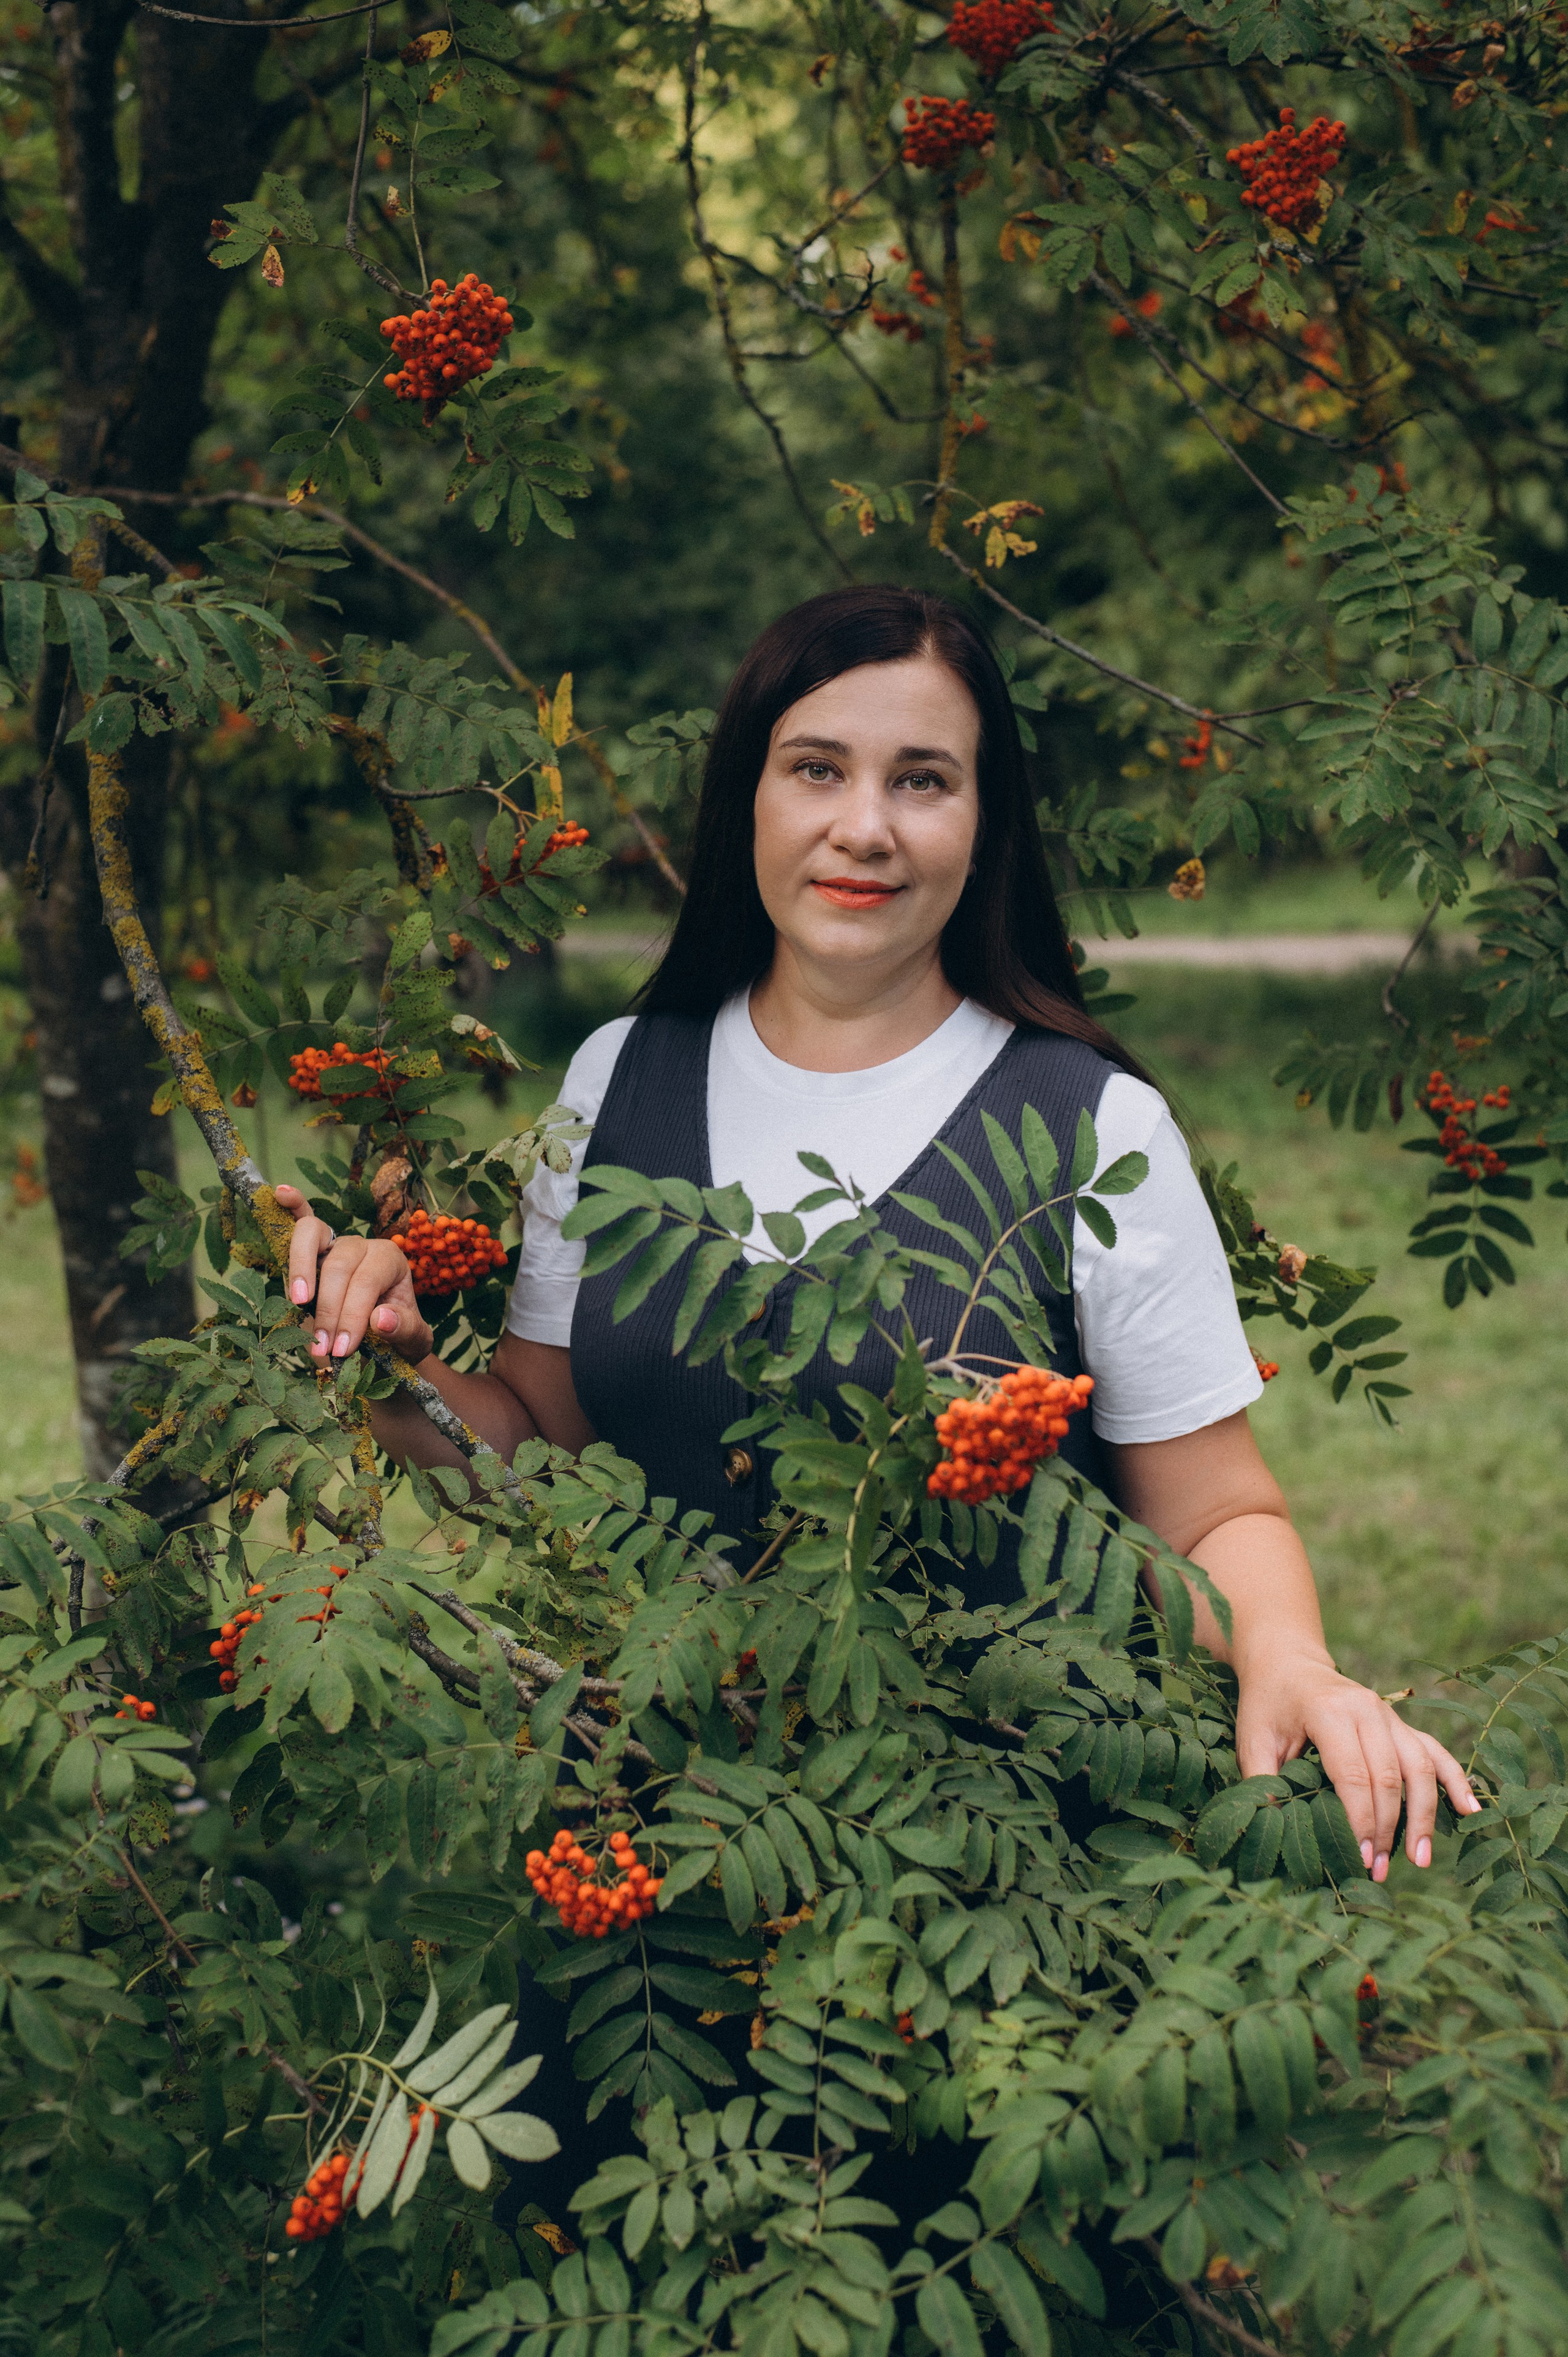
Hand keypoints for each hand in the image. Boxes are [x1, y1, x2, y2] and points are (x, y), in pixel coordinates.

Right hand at [276, 1182, 432, 1365]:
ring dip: (301, 1269)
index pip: (366, 1281)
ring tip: (298, 1303)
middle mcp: (362, 1245)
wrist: (387, 1336)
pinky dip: (292, 1205)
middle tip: (322, 1347)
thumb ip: (404, 1329)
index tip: (341, 1349)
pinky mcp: (315, 1247)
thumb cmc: (399, 1333)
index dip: (351, 1315)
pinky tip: (279, 1194)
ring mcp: (335, 1242)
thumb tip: (379, 1318)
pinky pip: (302, 1218)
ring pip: (313, 1235)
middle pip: (338, 1264)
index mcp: (390, 1260)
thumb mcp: (414, 1339)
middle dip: (327, 1308)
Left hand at [1237, 1650, 1481, 1880]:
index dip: (1359, 1820)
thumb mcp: (1252, 1739)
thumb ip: (1263, 1779)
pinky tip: (1471, 1810)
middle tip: (1379, 1871)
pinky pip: (1434, 1751)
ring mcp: (1389, 1714)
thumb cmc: (1267, 1705)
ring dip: (1423, 1816)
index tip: (1359, 1858)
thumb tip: (1274, 1827)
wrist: (1286, 1663)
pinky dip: (1455, 1780)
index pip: (1353, 1775)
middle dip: (1387, 1829)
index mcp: (1329, 1711)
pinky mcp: (1400, 1723)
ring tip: (1419, 1859)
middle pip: (1389, 1777)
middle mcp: (1366, 1709)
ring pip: (1418, 1767)